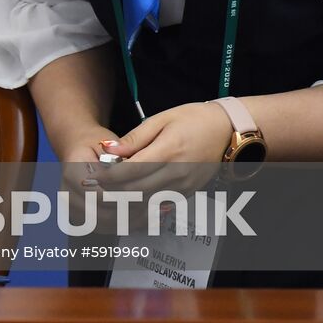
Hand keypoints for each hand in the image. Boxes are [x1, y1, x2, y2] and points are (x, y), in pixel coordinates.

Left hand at [93, 101, 232, 196]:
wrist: (228, 130)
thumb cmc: (194, 119)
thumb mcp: (161, 119)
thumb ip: (134, 138)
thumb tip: (109, 150)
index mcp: (168, 151)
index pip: (131, 171)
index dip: (109, 176)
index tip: (93, 175)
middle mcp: (177, 173)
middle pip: (136, 190)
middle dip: (113, 190)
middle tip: (97, 185)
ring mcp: (184, 185)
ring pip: (147, 201)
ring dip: (126, 199)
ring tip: (110, 190)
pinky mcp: (189, 192)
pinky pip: (161, 203)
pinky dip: (143, 202)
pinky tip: (131, 195)